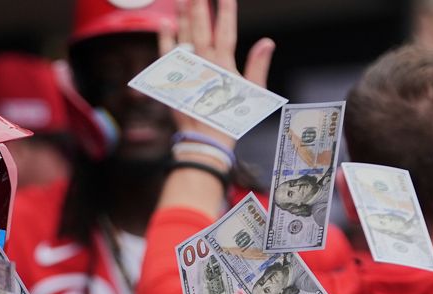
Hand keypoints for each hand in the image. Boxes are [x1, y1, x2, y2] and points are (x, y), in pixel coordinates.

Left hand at [160, 0, 275, 157]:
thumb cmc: (231, 119)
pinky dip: (165, 39)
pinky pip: (167, 55)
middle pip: (200, 26)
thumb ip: (258, 66)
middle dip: (199, 4)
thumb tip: (268, 42)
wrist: (205, 141)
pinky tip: (165, 23)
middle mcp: (203, 63)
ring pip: (183, 35)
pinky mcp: (174, 80)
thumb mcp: (252, 94)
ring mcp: (186, 70)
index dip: (225, 9)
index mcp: (223, 65)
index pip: (225, 29)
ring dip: (183, 15)